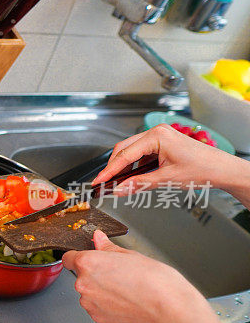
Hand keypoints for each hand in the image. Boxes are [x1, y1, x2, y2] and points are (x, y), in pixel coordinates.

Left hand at [62, 230, 210, 322]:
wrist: (170, 311)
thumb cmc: (156, 282)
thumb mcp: (131, 255)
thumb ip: (108, 248)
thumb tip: (98, 239)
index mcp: (88, 263)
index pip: (69, 257)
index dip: (78, 256)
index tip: (85, 257)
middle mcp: (83, 284)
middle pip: (81, 275)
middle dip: (95, 273)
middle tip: (118, 274)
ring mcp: (89, 303)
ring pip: (89, 292)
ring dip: (101, 290)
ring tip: (126, 288)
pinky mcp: (98, 317)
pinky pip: (96, 306)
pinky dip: (106, 304)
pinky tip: (125, 300)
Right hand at [91, 124, 237, 194]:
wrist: (223, 169)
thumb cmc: (203, 169)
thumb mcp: (166, 179)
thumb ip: (139, 184)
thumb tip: (119, 189)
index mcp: (157, 136)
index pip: (125, 155)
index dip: (109, 170)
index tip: (98, 181)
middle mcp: (157, 132)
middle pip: (124, 149)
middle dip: (113, 166)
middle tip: (104, 182)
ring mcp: (160, 136)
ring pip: (132, 150)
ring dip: (123, 166)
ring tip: (117, 182)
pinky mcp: (163, 143)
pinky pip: (141, 153)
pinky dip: (134, 165)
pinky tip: (131, 176)